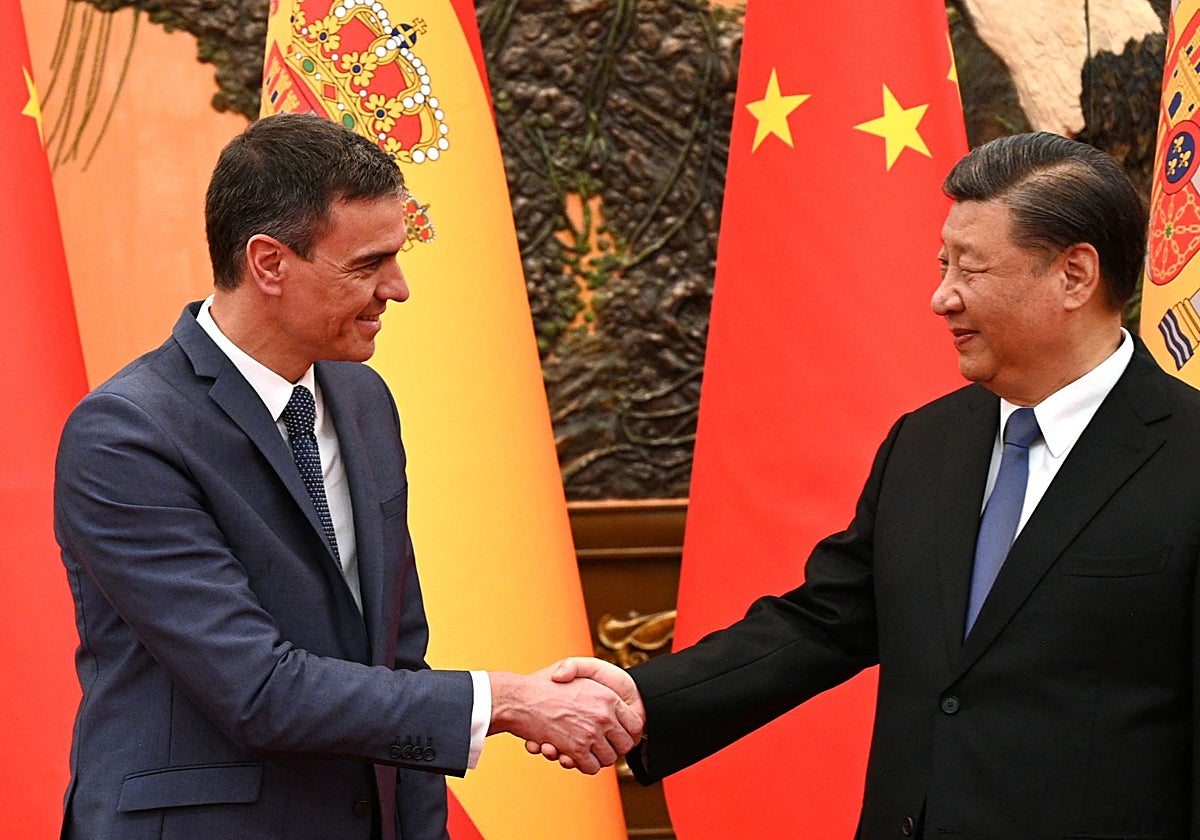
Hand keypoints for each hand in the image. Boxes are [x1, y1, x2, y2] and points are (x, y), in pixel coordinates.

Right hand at [522, 657, 643, 770]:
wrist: (519, 698)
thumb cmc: (544, 684)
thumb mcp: (573, 669)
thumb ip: (595, 681)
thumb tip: (609, 701)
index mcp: (607, 697)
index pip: (635, 724)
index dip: (628, 732)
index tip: (617, 734)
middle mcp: (603, 715)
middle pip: (625, 744)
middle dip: (615, 747)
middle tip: (603, 745)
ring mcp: (591, 733)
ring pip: (609, 758)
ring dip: (599, 758)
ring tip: (588, 751)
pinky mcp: (576, 749)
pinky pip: (591, 767)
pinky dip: (585, 766)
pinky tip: (576, 756)